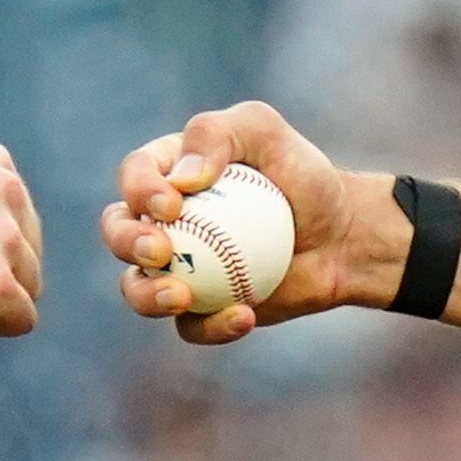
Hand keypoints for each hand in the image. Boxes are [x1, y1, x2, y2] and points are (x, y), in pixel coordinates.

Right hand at [99, 101, 400, 343]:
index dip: (139, 190)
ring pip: (137, 289)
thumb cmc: (303, 177)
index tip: (172, 204)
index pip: (134, 176)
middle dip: (126, 242)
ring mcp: (178, 270)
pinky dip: (213, 326)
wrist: (342, 237)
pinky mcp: (201, 310)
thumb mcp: (266, 133)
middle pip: (118, 233)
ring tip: (181, 297)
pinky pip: (191, 327)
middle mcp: (162, 223)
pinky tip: (244, 316)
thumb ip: (218, 133)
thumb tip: (181, 178)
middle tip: (160, 251)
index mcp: (167, 173)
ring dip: (147, 297)